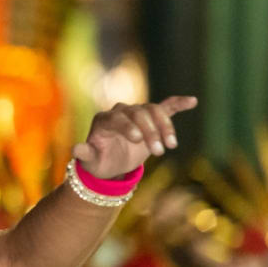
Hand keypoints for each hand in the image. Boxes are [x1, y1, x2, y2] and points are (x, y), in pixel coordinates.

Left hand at [73, 96, 198, 179]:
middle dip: (150, 131)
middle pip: (139, 113)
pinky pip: (166, 107)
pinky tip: (192, 101)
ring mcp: (137, 113)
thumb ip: (84, 154)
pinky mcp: (151, 118)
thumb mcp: (90, 162)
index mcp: (105, 120)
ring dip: (165, 127)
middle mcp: (121, 112)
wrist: (109, 165)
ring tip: (171, 145)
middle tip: (159, 151)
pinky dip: (178, 103)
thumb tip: (75, 149)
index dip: (128, 126)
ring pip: (154, 111)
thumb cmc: (98, 162)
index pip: (118, 117)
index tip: (137, 140)